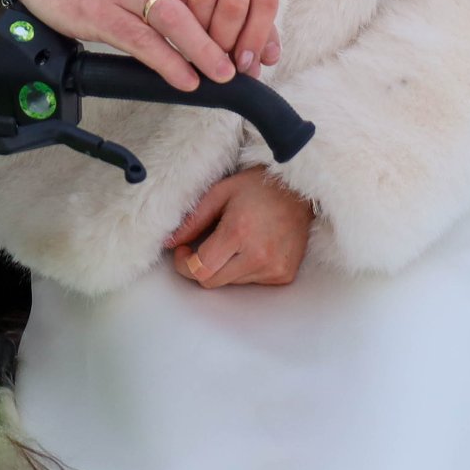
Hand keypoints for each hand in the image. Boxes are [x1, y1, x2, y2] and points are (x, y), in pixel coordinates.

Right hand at [13, 0, 234, 90]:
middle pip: (203, 0)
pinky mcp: (101, 12)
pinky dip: (167, 61)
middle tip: (249, 65)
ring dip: (204, 49)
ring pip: (175, 18)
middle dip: (231, 35)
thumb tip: (223, 23)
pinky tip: (184, 79)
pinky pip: (141, 39)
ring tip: (224, 74)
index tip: (263, 46)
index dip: (245, 16)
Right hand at [139, 0, 281, 76]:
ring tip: (194, 44)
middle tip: (215, 59)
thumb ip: (256, 10)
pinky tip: (173, 16)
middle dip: (225, 39)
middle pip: (235, 3)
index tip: (244, 64)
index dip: (256, 38)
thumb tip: (268, 58)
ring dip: (199, 26)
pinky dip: (176, 2)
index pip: (266, 3)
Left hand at [165, 168, 313, 288]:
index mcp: (238, 233)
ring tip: (234, 241)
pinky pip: (252, 282)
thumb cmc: (258, 186)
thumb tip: (169, 242)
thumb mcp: (220, 192)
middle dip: (200, 268)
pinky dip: (244, 269)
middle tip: (201, 248)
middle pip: (212, 281)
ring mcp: (273, 268)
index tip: (182, 251)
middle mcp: (258, 256)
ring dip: (224, 267)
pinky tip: (252, 247)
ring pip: (231, 282)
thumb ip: (192, 220)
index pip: (200, 269)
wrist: (300, 191)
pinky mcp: (284, 275)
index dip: (184, 264)